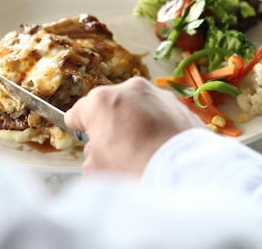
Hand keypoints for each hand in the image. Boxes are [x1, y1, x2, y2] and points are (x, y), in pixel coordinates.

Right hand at [64, 77, 203, 175]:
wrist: (183, 173)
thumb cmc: (133, 170)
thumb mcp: (95, 171)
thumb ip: (91, 155)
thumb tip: (97, 153)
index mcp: (101, 101)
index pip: (79, 111)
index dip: (78, 124)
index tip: (79, 131)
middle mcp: (129, 89)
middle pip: (111, 106)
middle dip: (111, 123)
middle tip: (115, 148)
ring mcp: (156, 93)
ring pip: (138, 106)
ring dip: (136, 121)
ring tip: (143, 148)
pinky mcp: (179, 104)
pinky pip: (161, 113)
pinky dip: (158, 125)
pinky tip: (161, 147)